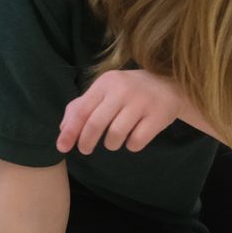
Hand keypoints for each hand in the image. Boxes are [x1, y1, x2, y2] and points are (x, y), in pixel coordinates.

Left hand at [58, 69, 204, 154]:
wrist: (169, 86)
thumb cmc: (129, 91)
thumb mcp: (105, 91)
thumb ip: (81, 106)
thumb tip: (63, 129)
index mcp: (106, 82)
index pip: (82, 110)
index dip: (70, 131)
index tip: (62, 148)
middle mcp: (123, 90)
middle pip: (96, 124)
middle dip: (86, 142)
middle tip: (86, 150)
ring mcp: (142, 102)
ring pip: (115, 135)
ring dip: (111, 144)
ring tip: (114, 141)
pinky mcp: (158, 116)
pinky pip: (136, 141)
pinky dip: (131, 146)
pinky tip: (133, 139)